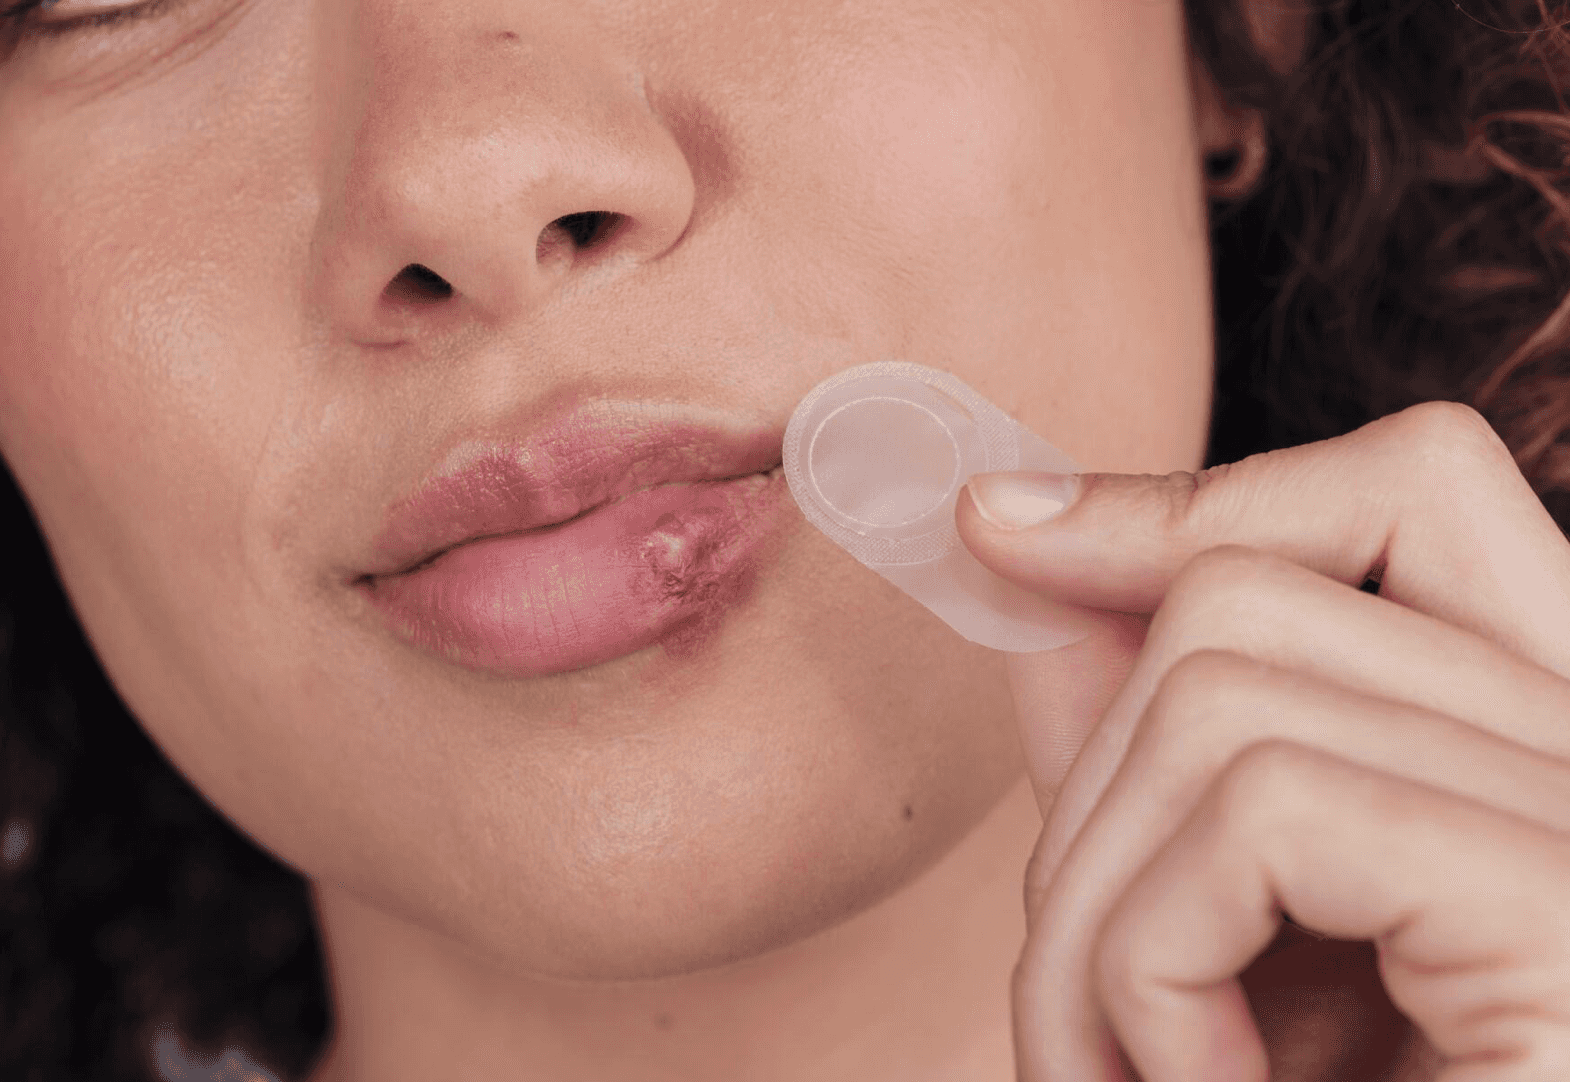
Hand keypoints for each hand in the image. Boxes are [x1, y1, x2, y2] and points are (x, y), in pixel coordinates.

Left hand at [954, 401, 1569, 1080]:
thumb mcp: (1216, 942)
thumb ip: (1146, 754)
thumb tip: (1022, 555)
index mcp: (1548, 754)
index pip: (1419, 493)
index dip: (1199, 493)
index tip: (1001, 531)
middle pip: (1252, 601)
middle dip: (1086, 800)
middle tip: (1079, 1012)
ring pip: (1223, 696)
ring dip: (1095, 907)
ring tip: (1120, 1074)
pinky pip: (1265, 810)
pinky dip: (1155, 965)